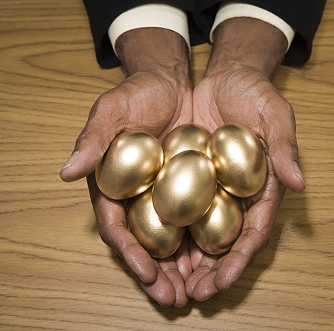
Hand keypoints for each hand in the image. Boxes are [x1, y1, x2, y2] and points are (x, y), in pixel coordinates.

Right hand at [60, 28, 191, 305]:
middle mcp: (140, 197)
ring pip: (173, 239)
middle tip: (175, 298)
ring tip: (198, 291)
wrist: (170, 81)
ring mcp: (167, 194)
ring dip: (183, 268)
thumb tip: (67, 172)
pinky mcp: (194, 186)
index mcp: (114, 186)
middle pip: (146, 243)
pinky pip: (199, 218)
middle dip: (159, 274)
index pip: (117, 227)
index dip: (130, 253)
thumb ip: (92, 140)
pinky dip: (205, 241)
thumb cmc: (136, 94)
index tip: (147, 274)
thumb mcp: (112, 110)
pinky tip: (219, 259)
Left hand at [188, 18, 305, 299]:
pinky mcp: (188, 176)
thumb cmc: (256, 94)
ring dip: (186, 262)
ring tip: (169, 285)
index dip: (240, 259)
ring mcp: (212, 188)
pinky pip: (178, 207)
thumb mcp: (275, 114)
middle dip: (211, 271)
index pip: (255, 231)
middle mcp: (237, 195)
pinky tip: (152, 249)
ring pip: (200, 233)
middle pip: (225, 242)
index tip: (222, 282)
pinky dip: (169, 231)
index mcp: (263, 187)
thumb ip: (285, 147)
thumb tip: (298, 183)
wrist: (226, 76)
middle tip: (191, 294)